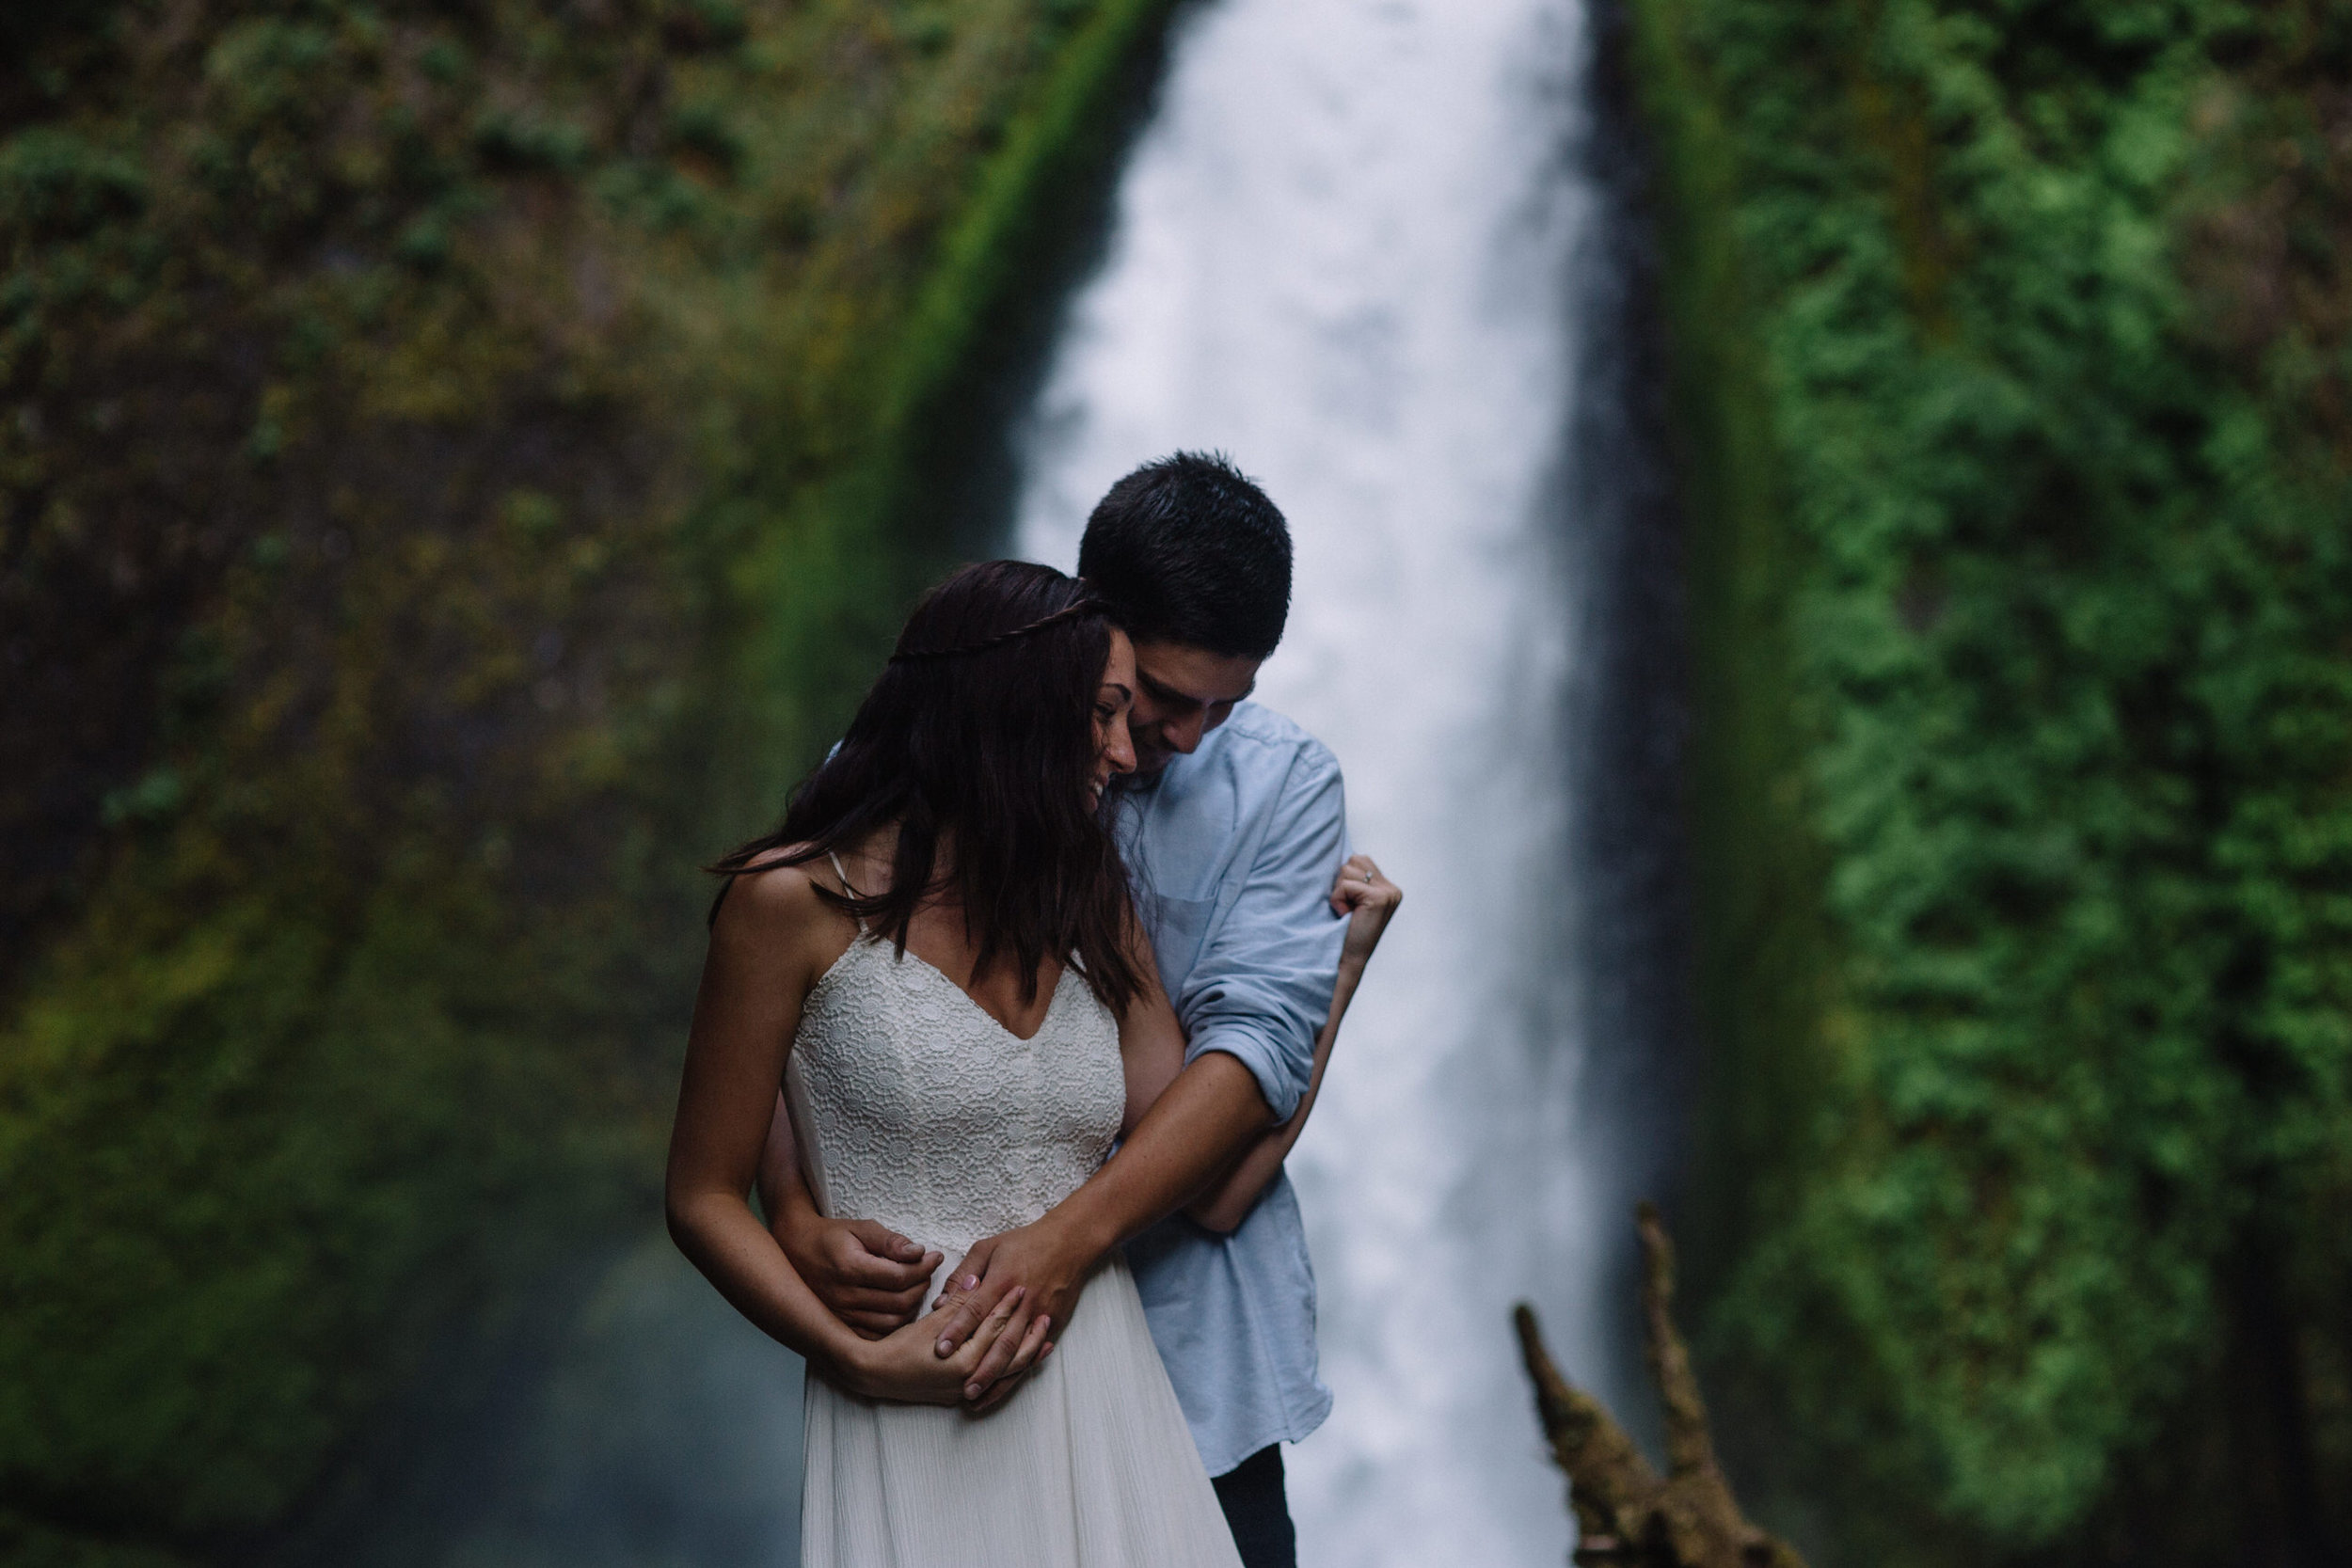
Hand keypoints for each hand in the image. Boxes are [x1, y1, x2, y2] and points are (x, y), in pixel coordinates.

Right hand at [774, 1210, 940, 1338]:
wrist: (795, 1250)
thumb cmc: (831, 1237)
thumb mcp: (860, 1228)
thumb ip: (890, 1241)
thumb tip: (918, 1252)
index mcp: (850, 1268)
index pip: (899, 1276)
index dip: (924, 1267)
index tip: (935, 1256)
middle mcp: (845, 1296)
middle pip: (900, 1301)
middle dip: (922, 1285)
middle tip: (927, 1271)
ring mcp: (842, 1315)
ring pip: (892, 1322)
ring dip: (913, 1305)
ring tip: (916, 1286)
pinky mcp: (842, 1326)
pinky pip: (878, 1334)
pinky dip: (896, 1323)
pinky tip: (901, 1305)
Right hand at [836, 1286, 1050, 1405]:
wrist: (877, 1375)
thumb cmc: (899, 1347)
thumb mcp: (930, 1322)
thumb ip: (957, 1303)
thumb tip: (977, 1281)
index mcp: (963, 1358)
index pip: (994, 1327)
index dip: (1008, 1304)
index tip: (1020, 1285)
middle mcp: (970, 1378)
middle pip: (1009, 1351)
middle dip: (1028, 1329)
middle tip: (1042, 1308)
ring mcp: (968, 1389)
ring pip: (1009, 1371)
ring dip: (1030, 1352)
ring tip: (1047, 1336)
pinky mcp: (964, 1394)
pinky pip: (999, 1383)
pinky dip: (1016, 1371)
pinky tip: (1028, 1360)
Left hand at [927, 1215, 1100, 1403]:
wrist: (1070, 1242)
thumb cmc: (1024, 1243)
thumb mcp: (987, 1248)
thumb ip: (962, 1275)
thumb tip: (942, 1302)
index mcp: (1002, 1280)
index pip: (976, 1310)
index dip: (957, 1331)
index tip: (941, 1350)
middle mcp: (1022, 1301)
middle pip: (999, 1340)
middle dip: (981, 1367)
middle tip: (962, 1389)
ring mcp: (1039, 1314)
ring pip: (1017, 1352)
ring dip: (998, 1376)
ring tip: (978, 1396)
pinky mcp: (1053, 1321)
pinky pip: (1034, 1351)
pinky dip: (1019, 1370)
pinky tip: (1004, 1384)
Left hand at [1330, 853, 1401, 962]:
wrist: (1347, 958)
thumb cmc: (1344, 930)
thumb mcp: (1354, 899)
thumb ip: (1357, 878)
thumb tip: (1345, 855)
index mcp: (1388, 888)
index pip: (1360, 859)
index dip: (1345, 880)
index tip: (1350, 904)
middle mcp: (1392, 889)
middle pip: (1354, 860)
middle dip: (1342, 883)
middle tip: (1348, 908)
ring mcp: (1388, 893)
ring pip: (1348, 870)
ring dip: (1339, 891)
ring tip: (1347, 911)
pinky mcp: (1379, 898)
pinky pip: (1346, 885)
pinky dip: (1338, 899)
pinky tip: (1345, 915)